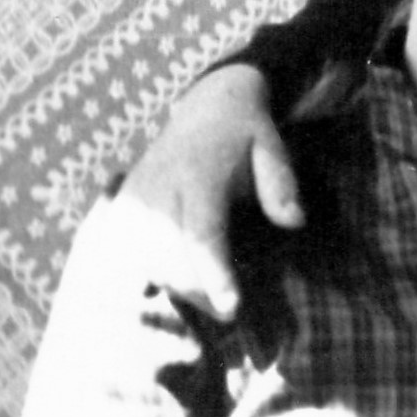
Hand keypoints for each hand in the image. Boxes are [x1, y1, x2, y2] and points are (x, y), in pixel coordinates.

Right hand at [115, 65, 301, 319]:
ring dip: (175, 285)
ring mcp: (135, 198)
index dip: (214, 275)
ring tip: (207, 297)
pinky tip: (175, 280)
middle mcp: (159, 188)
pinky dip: (150, 271)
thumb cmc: (246, 133)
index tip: (231, 308)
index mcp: (197, 175)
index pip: (202, 234)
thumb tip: (294, 221)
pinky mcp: (122, 206)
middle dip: (198, 291)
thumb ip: (281, 184)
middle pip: (169, 257)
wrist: (206, 104)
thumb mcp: (272, 146)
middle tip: (228, 312)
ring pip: (145, 260)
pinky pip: (128, 253)